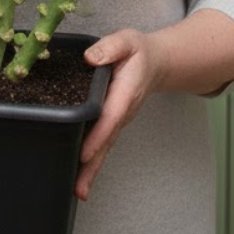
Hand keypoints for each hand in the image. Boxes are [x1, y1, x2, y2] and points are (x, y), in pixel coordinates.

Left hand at [76, 29, 167, 200]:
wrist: (155, 64)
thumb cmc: (138, 52)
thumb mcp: (127, 41)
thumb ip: (110, 47)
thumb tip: (91, 57)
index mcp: (125, 93)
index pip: (110, 118)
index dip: (98, 136)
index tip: (85, 153)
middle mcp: (122, 113)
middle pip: (107, 143)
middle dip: (93, 166)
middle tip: (79, 189)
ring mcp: (118, 122)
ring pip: (104, 149)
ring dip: (91, 171)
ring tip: (78, 192)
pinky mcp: (112, 125)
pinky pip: (102, 145)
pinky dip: (91, 163)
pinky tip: (79, 179)